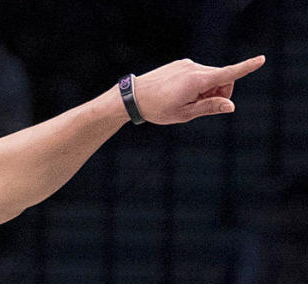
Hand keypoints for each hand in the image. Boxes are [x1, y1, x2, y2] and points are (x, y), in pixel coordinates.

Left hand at [134, 55, 264, 123]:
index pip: (228, 74)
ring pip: (211, 76)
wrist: (132, 97)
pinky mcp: (181, 64)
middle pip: (222, 79)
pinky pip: (199, 74)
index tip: (261, 59)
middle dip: (221, 93)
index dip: (247, 68)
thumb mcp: (184, 114)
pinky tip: (181, 94)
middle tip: (204, 107)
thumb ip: (209, 107)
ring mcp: (187, 64)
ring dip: (208, 89)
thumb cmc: (157, 109)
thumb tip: (231, 105)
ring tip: (188, 102)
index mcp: (197, 81)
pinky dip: (199, 84)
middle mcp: (194, 68)